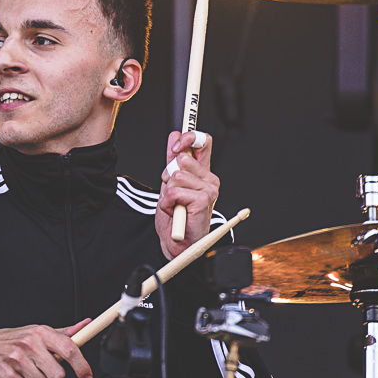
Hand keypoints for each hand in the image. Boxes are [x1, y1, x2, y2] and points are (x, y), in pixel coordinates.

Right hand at [0, 319, 92, 377]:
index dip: (82, 365)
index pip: (70, 349)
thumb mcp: (38, 332)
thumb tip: (85, 325)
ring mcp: (18, 360)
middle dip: (54, 376)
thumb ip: (64, 332)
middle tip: (44, 369)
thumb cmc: (14, 340)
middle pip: (58, 373)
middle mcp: (30, 344)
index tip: (86, 376)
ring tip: (30, 373)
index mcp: (42, 333)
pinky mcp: (9, 375)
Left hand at [156, 130, 219, 259]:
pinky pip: (174, 192)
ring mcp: (209, 189)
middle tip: (172, 193)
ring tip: (174, 205)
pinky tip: (175, 211)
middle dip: (168, 176)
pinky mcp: (204, 200)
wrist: (177, 242)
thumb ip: (172, 160)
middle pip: (181, 159)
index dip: (189, 137)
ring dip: (167, 192)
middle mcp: (210, 179)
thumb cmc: (176, 216)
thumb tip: (174, 135)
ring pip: (176, 176)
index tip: (175, 146)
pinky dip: (167, 203)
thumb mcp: (170, 184)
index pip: (203, 142)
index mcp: (203, 173)